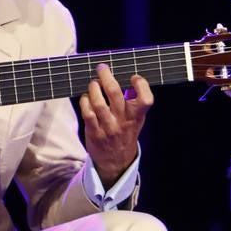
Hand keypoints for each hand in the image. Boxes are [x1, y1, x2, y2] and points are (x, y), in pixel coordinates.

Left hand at [79, 64, 153, 182]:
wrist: (117, 162)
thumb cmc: (125, 133)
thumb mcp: (136, 120)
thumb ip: (133, 102)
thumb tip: (122, 76)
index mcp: (136, 116)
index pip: (145, 100)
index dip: (141, 85)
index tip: (134, 77)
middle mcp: (123, 121)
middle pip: (115, 94)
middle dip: (107, 77)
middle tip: (102, 68)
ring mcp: (108, 127)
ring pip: (98, 103)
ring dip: (93, 88)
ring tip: (93, 83)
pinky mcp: (95, 133)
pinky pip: (87, 113)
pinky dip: (85, 101)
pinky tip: (86, 97)